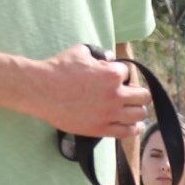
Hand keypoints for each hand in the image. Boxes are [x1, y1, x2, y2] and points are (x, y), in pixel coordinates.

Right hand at [30, 45, 151, 139]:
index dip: (121, 74)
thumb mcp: (81, 52)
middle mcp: (115, 95)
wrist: (41, 91)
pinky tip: (136, 126)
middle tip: (130, 94)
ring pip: (139, 115)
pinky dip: (134, 128)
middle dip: (138, 93)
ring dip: (138, 110)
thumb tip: (110, 57)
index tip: (113, 77)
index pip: (128, 74)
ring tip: (135, 110)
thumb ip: (99, 54)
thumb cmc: (59, 69)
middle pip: (143, 96)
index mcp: (112, 74)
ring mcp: (109, 114)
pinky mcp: (100, 128)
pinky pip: (127, 132)